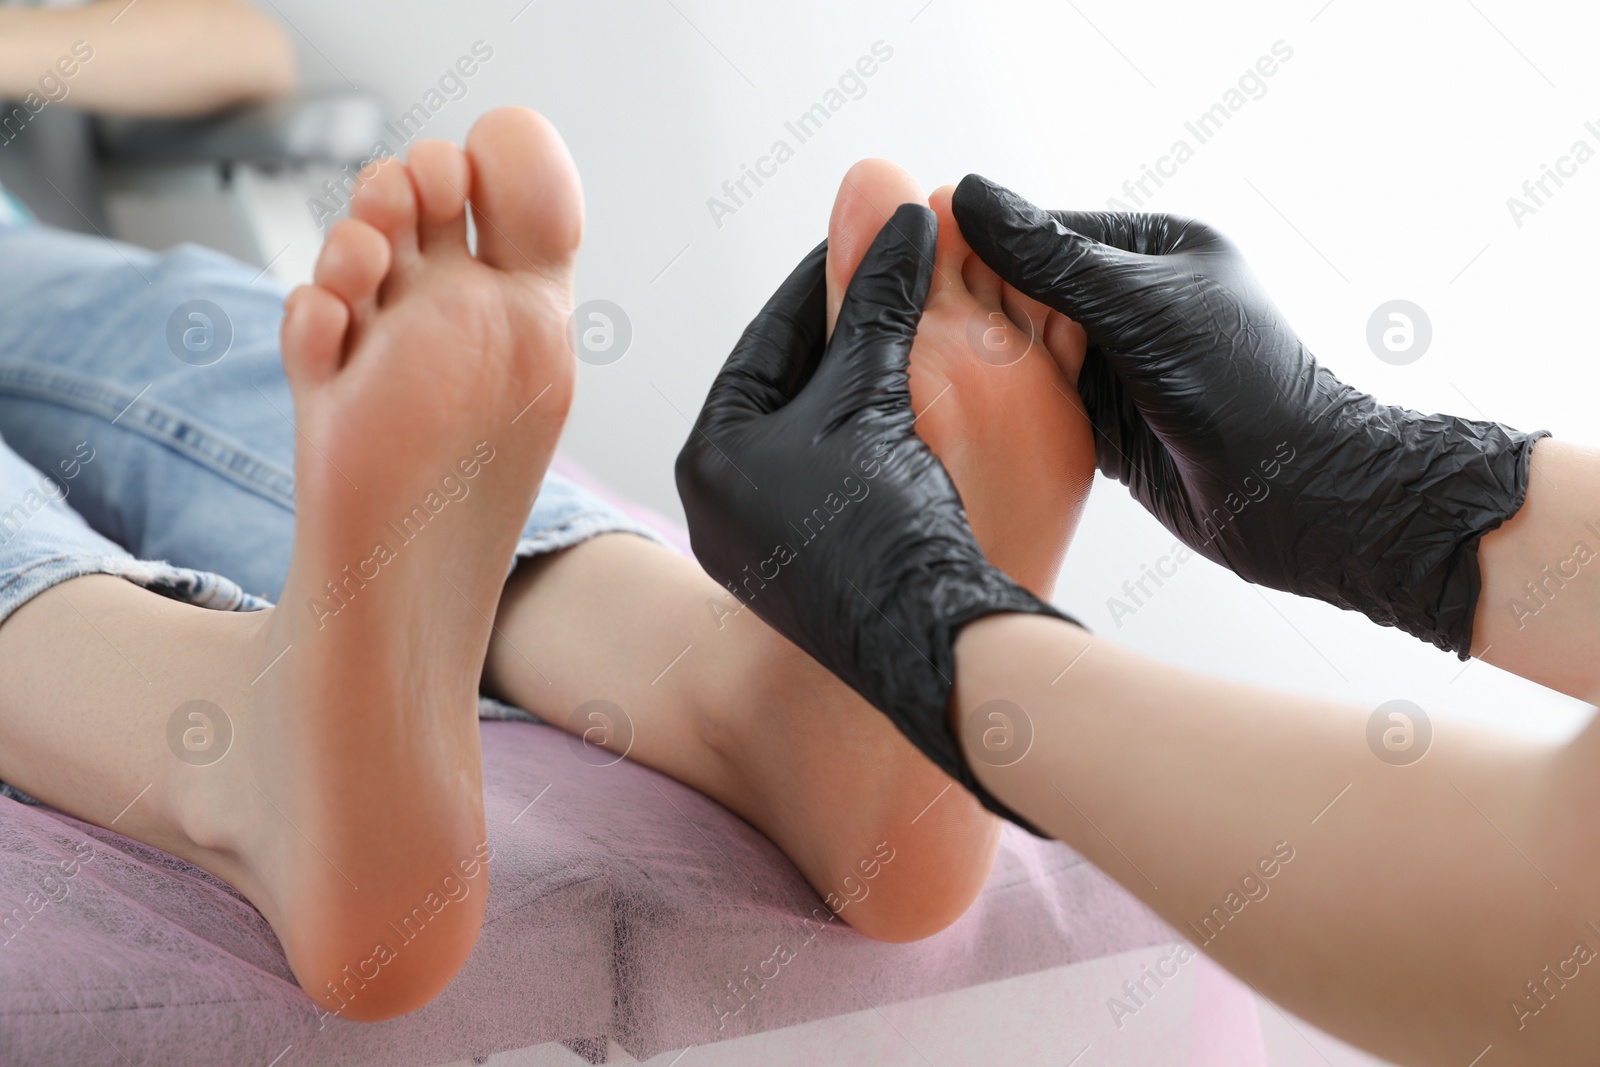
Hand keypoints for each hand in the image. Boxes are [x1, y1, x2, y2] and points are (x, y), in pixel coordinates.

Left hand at [676, 205, 1068, 830]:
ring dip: (861, 381)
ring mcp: (757, 548)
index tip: (870, 234)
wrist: (928, 643)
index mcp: (709, 457)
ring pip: (810, 435)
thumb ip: (877, 301)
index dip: (826, 277)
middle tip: (895, 272)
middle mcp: (717, 506)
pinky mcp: (802, 577)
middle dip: (843, 329)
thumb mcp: (875, 394)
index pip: (768, 339)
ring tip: (915, 330)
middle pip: (786, 387)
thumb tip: (897, 209)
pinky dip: (869, 436)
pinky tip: (917, 409)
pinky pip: (830, 480)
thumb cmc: (886, 522)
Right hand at [951, 175, 1546, 656]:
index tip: (918, 258)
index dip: (986, 245)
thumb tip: (965, 196)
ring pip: (1031, 350)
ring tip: (925, 365)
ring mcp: (1123, 363)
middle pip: (1032, 291)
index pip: (1049, 232)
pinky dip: (1008, 406)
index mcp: (1159, 249)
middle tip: (911, 317)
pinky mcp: (1110, 421)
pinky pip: (1041, 401)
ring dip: (990, 360)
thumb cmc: (1239, 388)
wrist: (1297, 499)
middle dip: (981, 306)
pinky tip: (962, 411)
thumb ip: (1050, 259)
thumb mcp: (1138, 308)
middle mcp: (1137, 300)